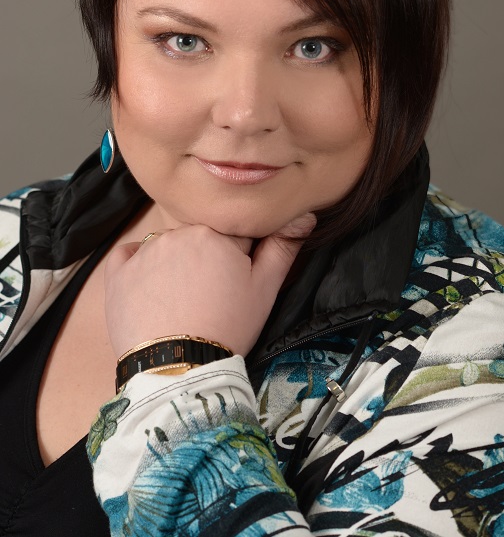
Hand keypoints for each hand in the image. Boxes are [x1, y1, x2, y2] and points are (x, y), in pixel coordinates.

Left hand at [104, 214, 315, 359]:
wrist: (178, 370)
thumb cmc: (227, 328)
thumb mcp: (265, 291)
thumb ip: (283, 247)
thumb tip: (303, 215)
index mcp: (217, 233)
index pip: (234, 234)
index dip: (237, 258)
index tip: (234, 282)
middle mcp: (178, 232)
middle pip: (199, 238)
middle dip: (206, 259)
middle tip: (210, 297)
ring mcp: (144, 251)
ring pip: (167, 247)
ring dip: (175, 264)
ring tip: (181, 303)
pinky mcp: (118, 272)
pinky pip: (129, 256)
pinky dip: (139, 267)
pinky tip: (151, 291)